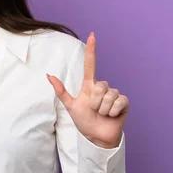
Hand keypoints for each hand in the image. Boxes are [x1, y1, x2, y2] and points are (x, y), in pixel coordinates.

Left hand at [47, 32, 129, 148]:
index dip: (91, 50)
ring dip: (103, 109)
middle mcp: (103, 87)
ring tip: (102, 114)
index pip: (90, 65)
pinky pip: (118, 102)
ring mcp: (115, 94)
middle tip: (94, 110)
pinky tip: (112, 116)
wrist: (97, 137)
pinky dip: (112, 112)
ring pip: (108, 96)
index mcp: (90, 86)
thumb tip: (48, 75)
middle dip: (95, 102)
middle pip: (100, 86)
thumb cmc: (84, 121)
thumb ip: (60, 91)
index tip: (91, 35)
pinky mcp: (124, 103)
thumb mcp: (70, 106)